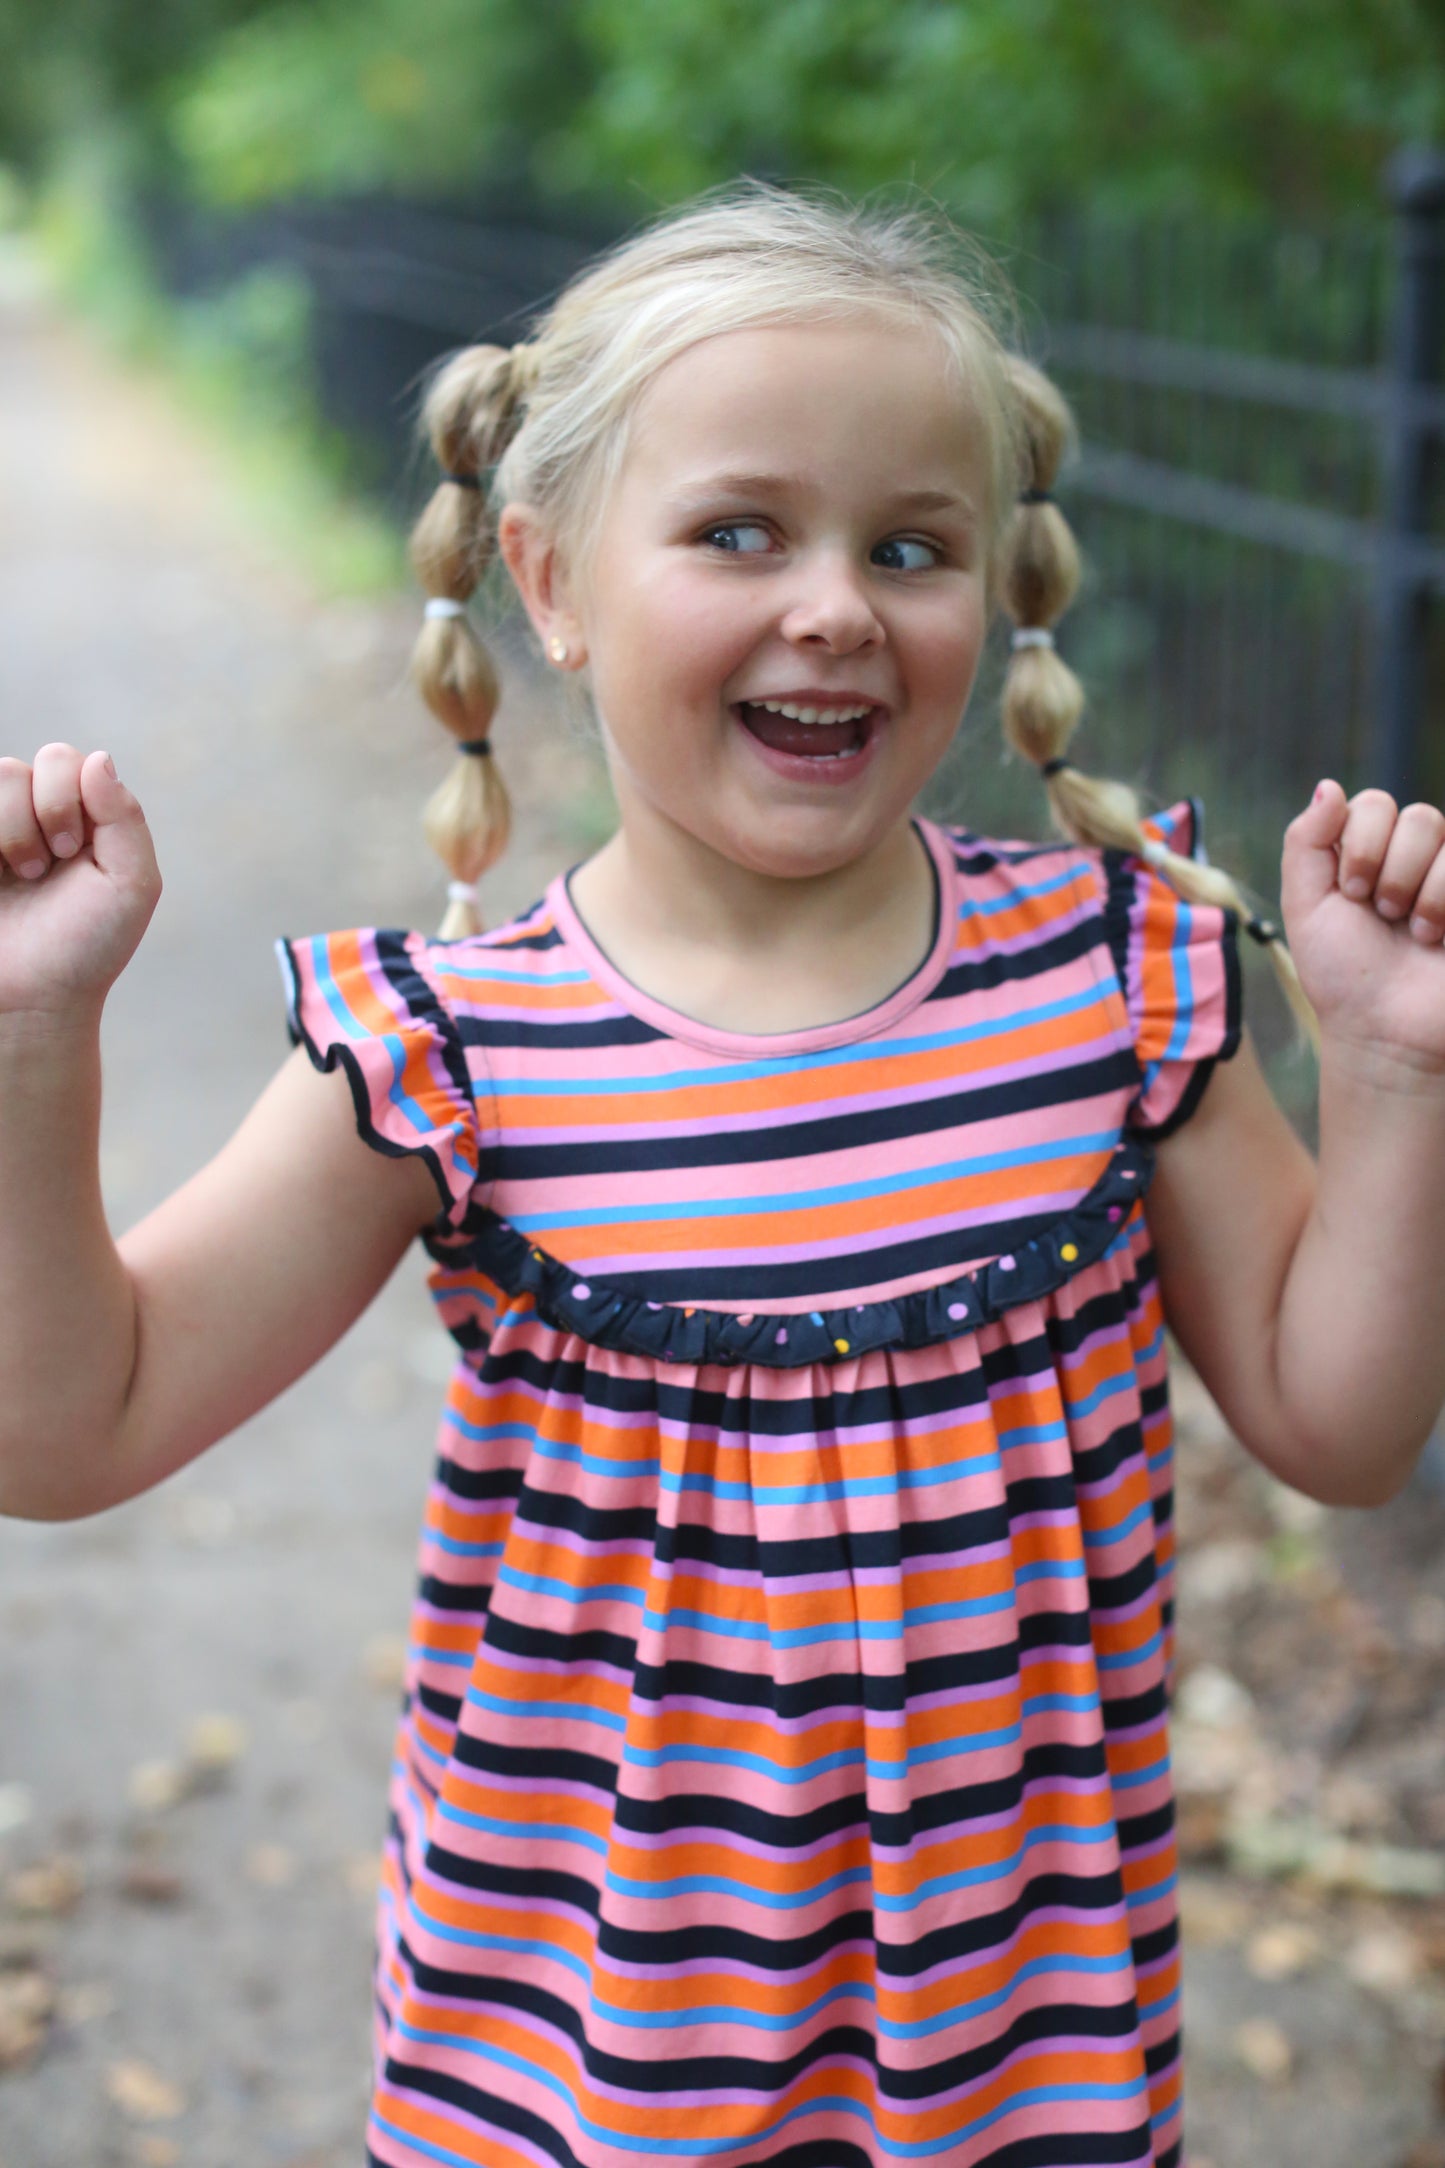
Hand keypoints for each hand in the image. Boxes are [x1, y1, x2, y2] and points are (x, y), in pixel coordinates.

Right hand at [0, 744, 161, 1017]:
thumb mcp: (132, 885)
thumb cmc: (87, 947)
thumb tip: (96, 758)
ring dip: (10, 830)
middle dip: (39, 813)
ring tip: (22, 876)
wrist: (32, 1000)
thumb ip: (124, 817)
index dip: (66, 797)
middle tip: (49, 865)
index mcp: (83, 818)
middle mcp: (36, 817)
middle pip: (25, 766)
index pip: (66, 762)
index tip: (73, 851)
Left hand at [1281, 779, 1444, 1072]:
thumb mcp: (1305, 905)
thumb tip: (1330, 784)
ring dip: (1417, 891)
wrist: (1384, 1029)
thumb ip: (1307, 841)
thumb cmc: (1342, 972)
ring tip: (1411, 932)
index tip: (1349, 894)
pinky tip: (1437, 938)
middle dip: (1388, 870)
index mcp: (1370, 851)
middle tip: (1380, 914)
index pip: (1373, 804)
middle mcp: (1416, 857)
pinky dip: (1444, 902)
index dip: (1360, 846)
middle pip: (1416, 815)